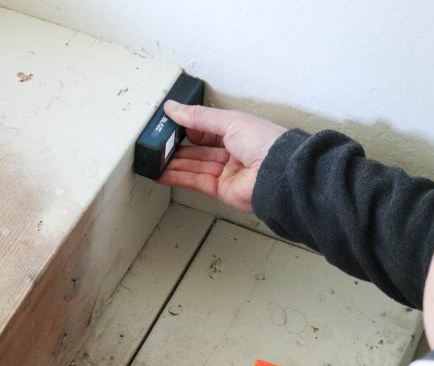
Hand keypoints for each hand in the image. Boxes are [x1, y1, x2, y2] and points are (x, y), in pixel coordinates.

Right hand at [159, 101, 285, 212]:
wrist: (278, 175)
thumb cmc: (266, 143)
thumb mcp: (229, 120)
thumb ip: (199, 116)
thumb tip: (174, 108)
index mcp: (239, 131)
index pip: (207, 128)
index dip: (189, 126)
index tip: (169, 124)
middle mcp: (233, 152)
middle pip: (199, 149)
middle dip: (178, 146)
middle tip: (157, 143)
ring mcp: (228, 172)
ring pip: (195, 166)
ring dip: (174, 163)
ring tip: (154, 159)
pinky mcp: (222, 190)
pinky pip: (196, 182)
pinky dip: (178, 178)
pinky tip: (163, 174)